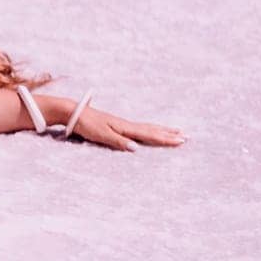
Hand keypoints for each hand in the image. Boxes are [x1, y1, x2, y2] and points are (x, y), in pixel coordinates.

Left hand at [67, 103, 183, 151]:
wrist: (73, 112)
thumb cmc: (86, 124)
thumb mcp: (101, 135)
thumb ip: (118, 142)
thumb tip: (136, 148)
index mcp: (124, 127)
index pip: (149, 134)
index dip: (165, 138)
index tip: (181, 141)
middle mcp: (126, 125)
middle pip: (152, 130)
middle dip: (170, 134)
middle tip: (187, 137)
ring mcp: (122, 124)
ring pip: (147, 127)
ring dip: (162, 130)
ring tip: (176, 131)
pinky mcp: (116, 125)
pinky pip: (139, 128)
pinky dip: (150, 129)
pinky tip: (151, 131)